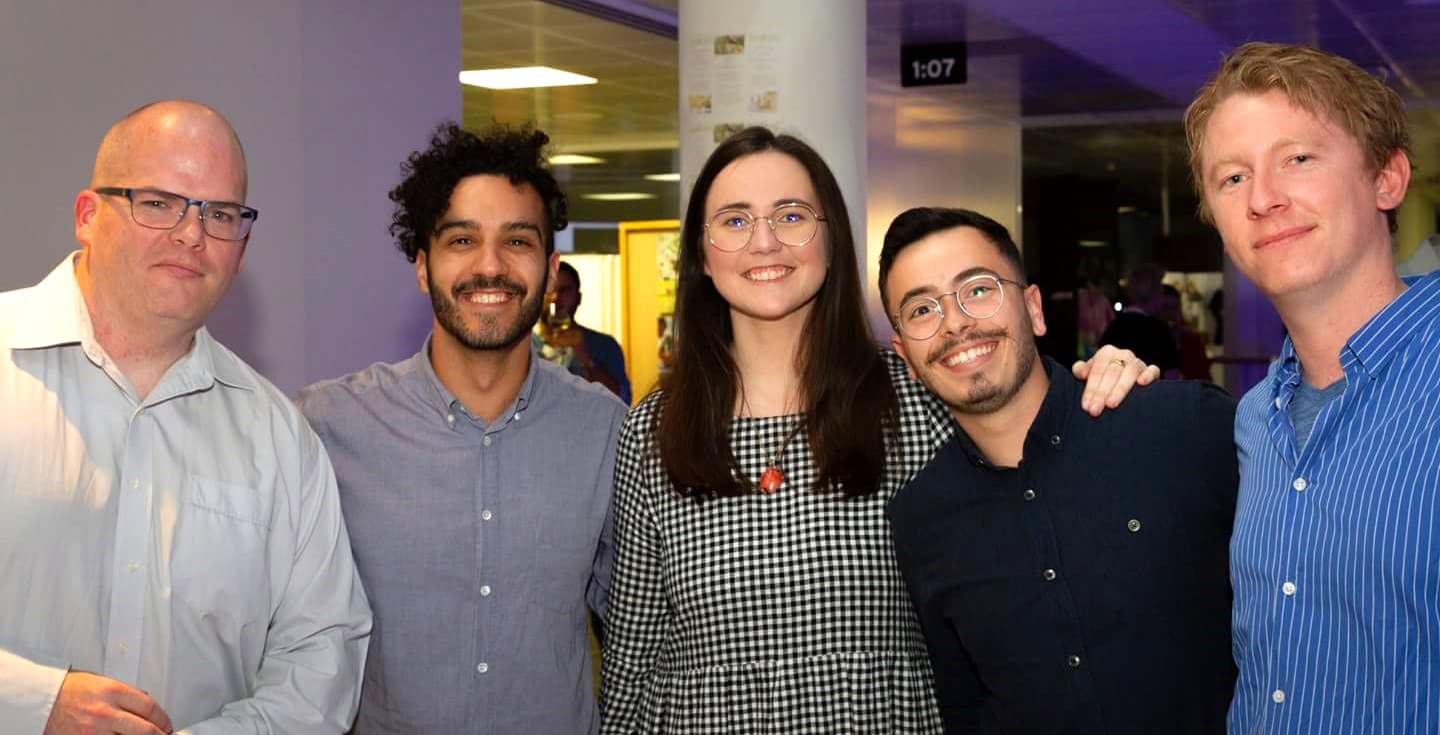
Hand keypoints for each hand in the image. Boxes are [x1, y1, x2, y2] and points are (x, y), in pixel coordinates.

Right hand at [43, 671, 172, 734]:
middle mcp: (105, 712)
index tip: (167, 724)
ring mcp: (93, 731)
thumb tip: (146, 702)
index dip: (163, 718)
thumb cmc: (67, 689)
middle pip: (145, 729)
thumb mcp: (100, 682)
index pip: (149, 707)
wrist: (39, 700)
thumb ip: (124, 694)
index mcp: (112, 692)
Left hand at [1071, 346, 1159, 415]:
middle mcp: (1123, 354)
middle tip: (1094, 410)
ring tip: (1111, 404)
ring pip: (1130, 372)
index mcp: (1107, 352)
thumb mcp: (1090, 373)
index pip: (1097, 370)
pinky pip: (1152, 370)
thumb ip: (1080, 370)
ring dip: (1120, 389)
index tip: (1086, 406)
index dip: (1090, 389)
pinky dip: (1148, 375)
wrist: (1122, 380)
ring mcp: (1138, 362)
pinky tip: (1142, 383)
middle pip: (1111, 373)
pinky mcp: (1152, 371)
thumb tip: (1081, 372)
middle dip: (1101, 393)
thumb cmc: (1102, 378)